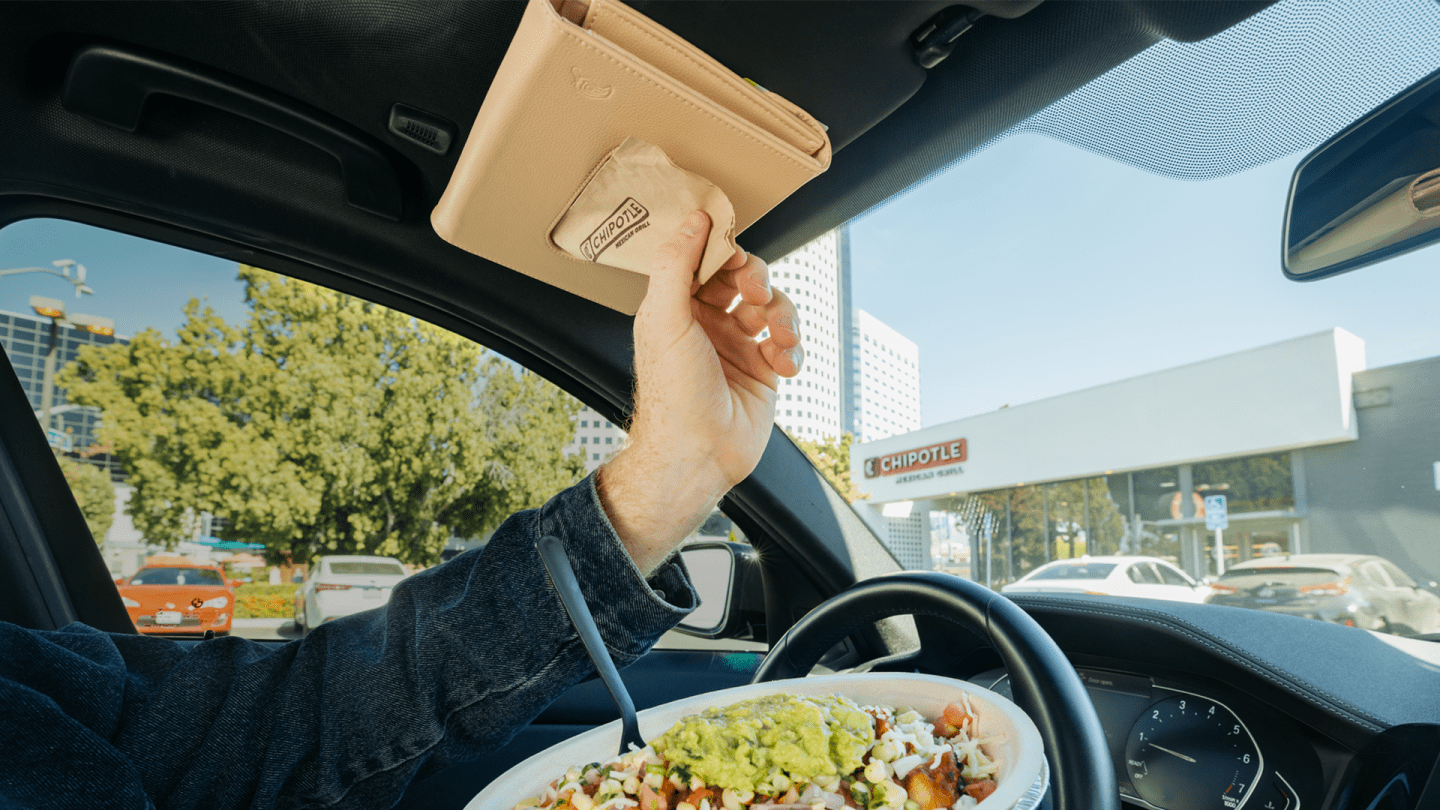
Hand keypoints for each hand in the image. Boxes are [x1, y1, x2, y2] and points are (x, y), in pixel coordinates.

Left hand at [598, 210, 803, 572]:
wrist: (697, 453)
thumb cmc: (672, 394)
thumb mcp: (665, 319)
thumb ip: (677, 264)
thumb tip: (694, 219)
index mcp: (678, 308)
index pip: (707, 262)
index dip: (725, 253)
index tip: (735, 253)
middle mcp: (708, 325)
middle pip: (745, 280)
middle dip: (759, 281)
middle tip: (758, 294)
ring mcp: (737, 348)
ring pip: (773, 309)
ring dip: (784, 315)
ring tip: (780, 335)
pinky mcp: (763, 373)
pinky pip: (788, 345)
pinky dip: (793, 350)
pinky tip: (783, 364)